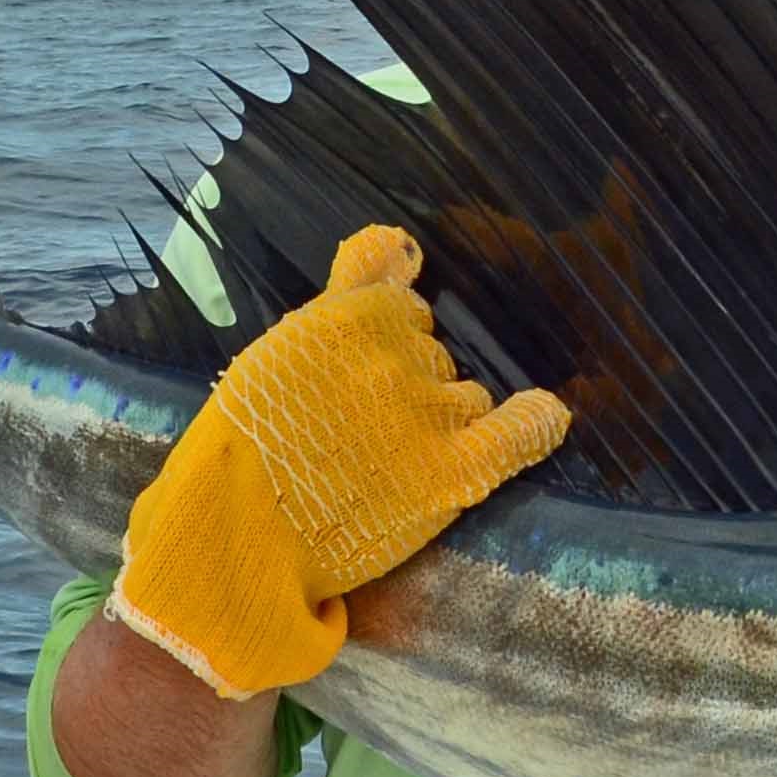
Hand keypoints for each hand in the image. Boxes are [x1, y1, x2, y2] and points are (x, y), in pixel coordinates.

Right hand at [112, 224, 569, 697]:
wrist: (231, 539)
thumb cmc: (243, 447)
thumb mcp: (279, 346)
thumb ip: (349, 285)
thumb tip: (398, 236)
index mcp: (346, 316)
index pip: (402, 304)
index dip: (383, 341)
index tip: (356, 377)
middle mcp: (394, 352)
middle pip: (434, 352)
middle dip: (408, 382)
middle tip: (360, 433)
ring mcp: (428, 410)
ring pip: (466, 396)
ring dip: (444, 421)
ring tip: (388, 467)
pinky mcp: (452, 470)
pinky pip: (522, 431)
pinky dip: (537, 424)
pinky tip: (545, 417)